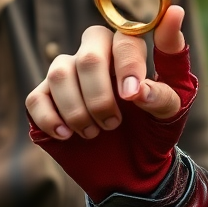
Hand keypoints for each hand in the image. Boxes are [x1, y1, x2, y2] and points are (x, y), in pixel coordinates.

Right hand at [25, 6, 197, 201]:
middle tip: (114, 123)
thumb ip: (163, 94)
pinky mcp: (45, 98)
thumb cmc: (153, 129)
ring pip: (59, 74)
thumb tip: (139, 89)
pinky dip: (50, 119)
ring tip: (94, 133)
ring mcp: (68, 74)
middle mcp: (96, 54)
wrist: (131, 167)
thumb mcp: (171, 114)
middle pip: (88, 56)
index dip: (128, 65)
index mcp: (129, 50)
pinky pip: (36, 98)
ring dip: (78, 111)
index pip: (125, 38)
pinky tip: (67, 135)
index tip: (132, 95)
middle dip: (100, 96)